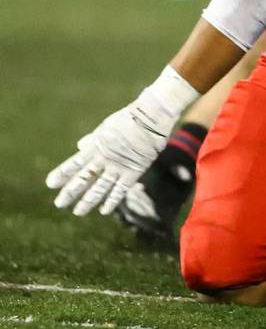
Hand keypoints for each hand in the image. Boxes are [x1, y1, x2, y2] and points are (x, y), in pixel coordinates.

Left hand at [46, 87, 176, 216]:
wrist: (152, 116)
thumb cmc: (129, 118)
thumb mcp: (106, 126)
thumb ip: (93, 139)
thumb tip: (79, 146)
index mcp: (96, 145)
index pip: (74, 163)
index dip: (62, 174)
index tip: (50, 183)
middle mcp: (104, 159)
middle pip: (83, 179)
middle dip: (70, 192)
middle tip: (59, 204)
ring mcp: (118, 166)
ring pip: (99, 188)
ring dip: (88, 201)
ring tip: (78, 212)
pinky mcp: (133, 171)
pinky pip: (120, 190)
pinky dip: (111, 200)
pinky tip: (104, 211)